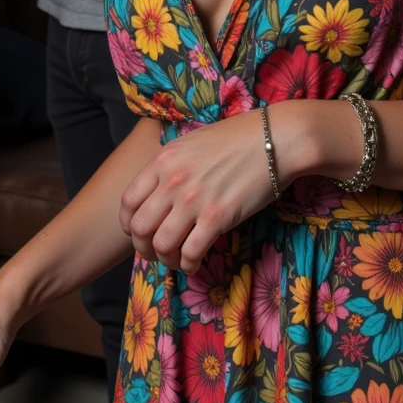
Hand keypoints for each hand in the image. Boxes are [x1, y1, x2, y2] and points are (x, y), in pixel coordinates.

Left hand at [119, 103, 317, 273]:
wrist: (275, 140)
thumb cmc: (238, 137)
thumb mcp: (192, 142)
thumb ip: (171, 165)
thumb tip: (161, 188)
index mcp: (163, 161)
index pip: (128, 201)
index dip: (127, 224)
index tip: (137, 233)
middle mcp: (172, 182)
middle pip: (139, 228)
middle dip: (143, 247)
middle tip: (155, 252)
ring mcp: (194, 201)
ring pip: (162, 245)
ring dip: (166, 259)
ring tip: (177, 259)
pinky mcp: (217, 218)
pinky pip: (191, 252)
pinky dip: (189, 264)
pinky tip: (195, 262)